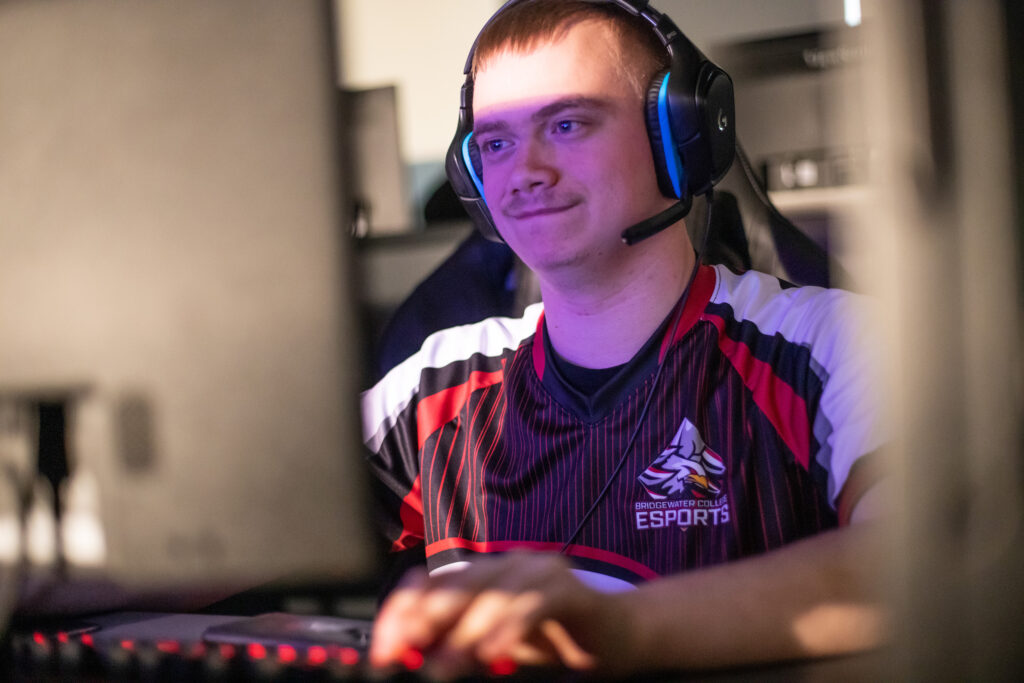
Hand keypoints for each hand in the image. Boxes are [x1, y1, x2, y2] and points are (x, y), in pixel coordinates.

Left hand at [369, 551, 635, 677]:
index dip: (400, 613)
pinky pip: (534, 605)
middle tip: (407, 652)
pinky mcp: (569, 589)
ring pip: (493, 594)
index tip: (384, 650)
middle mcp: (506, 564)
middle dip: (425, 620)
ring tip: (444, 664)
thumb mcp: (495, 647)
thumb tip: (410, 654)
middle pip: (455, 585)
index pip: (427, 584)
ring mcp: (539, 570)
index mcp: (482, 575)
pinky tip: (494, 654)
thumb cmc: (555, 641)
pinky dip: (511, 628)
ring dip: (465, 632)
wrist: (622, 636)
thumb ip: (457, 644)